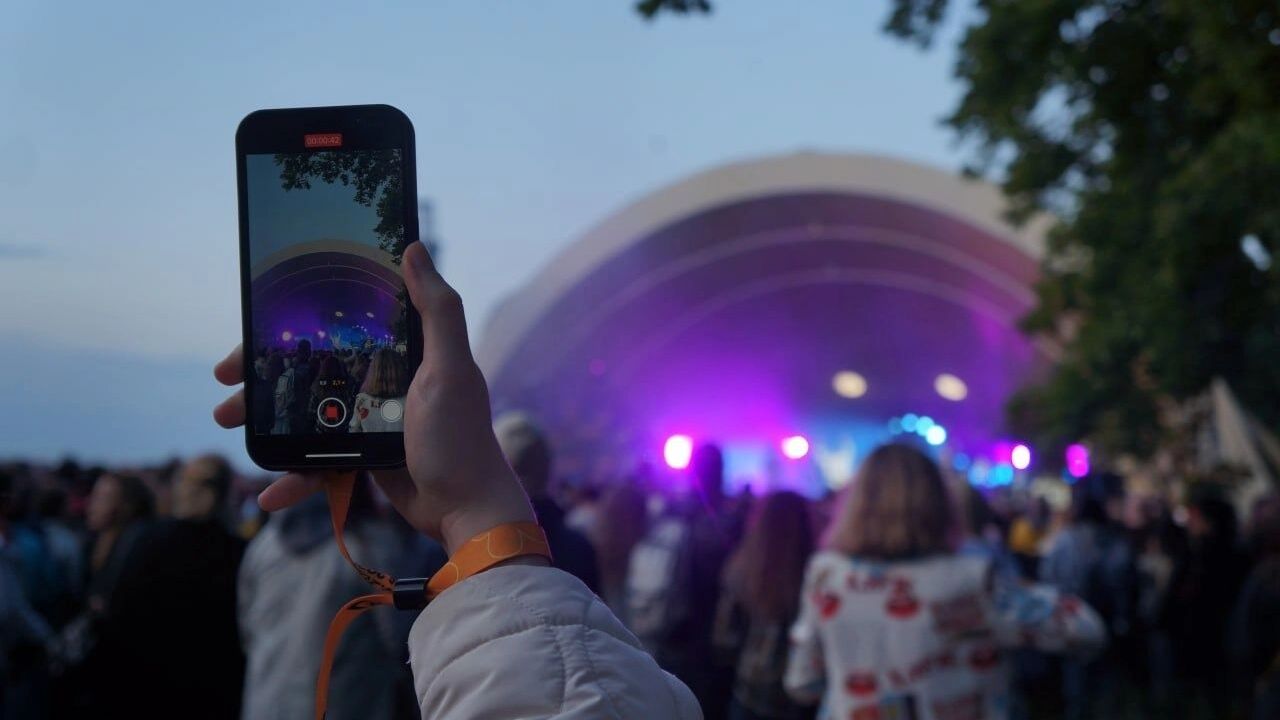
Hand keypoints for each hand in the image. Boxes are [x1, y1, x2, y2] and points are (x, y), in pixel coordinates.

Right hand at [214, 242, 533, 553]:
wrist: (467, 510)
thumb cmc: (462, 438)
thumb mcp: (450, 369)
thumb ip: (437, 310)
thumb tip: (415, 247)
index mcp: (402, 353)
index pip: (337, 328)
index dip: (294, 325)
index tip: (254, 326)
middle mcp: (383, 380)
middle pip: (311, 369)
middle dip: (265, 375)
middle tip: (226, 384)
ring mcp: (370, 420)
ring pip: (304, 414)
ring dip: (264, 420)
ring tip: (230, 422)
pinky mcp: (364, 457)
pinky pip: (318, 464)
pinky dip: (293, 477)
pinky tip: (270, 492)